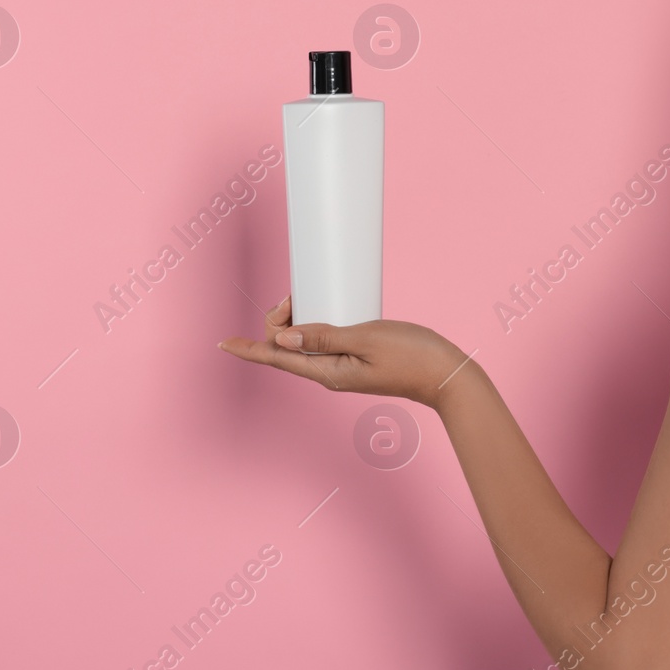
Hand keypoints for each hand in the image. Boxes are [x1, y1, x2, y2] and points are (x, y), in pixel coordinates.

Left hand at [217, 296, 477, 409]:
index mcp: (327, 373)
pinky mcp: (356, 360)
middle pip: (286, 350)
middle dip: (278, 321)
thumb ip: (324, 337)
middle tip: (291, 295)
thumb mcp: (366, 339)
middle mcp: (329, 373)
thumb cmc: (412, 356)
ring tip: (301, 297)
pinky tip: (322, 310)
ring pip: (303, 344)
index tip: (223, 343)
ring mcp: (342, 368)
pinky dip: (314, 325)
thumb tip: (283, 338)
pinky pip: (322, 343)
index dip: (248, 349)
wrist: (446, 374)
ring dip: (295, 321)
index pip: (276, 360)